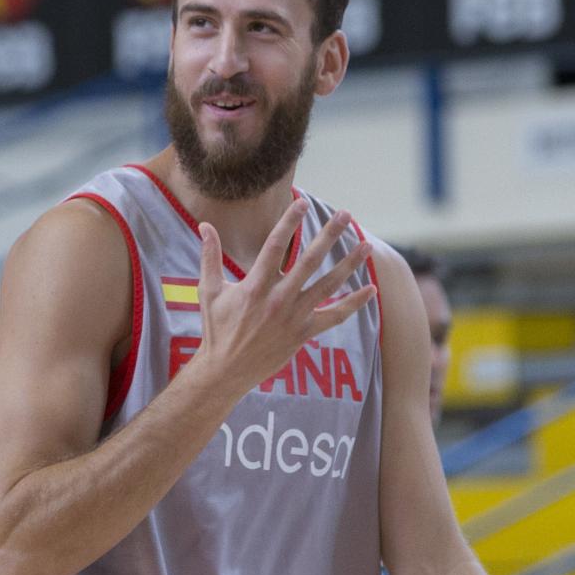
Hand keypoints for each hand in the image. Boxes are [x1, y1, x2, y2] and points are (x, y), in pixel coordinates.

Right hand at [192, 201, 376, 397]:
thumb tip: (204, 226)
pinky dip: (354, 303)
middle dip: (330, 235)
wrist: (226, 370)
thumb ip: (210, 256)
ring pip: (329, 285)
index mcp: (254, 286)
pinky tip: (370, 289)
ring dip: (350, 264)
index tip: (303, 204)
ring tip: (366, 245)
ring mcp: (294, 317)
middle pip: (310, 260)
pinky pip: (335, 316)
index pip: (275, 245)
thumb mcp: (208, 291)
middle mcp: (278, 299)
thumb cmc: (216, 329)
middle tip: (345, 215)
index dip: (290, 222)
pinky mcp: (304, 333)